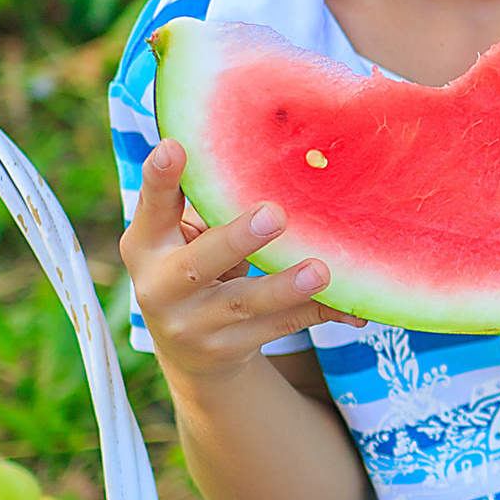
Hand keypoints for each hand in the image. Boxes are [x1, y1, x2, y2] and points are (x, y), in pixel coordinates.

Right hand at [121, 138, 331, 391]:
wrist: (188, 351)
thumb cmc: (193, 266)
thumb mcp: (185, 239)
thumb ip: (208, 205)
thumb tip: (275, 159)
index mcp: (146, 246)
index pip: (152, 208)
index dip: (158, 179)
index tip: (173, 147)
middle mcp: (160, 288)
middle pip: (196, 265)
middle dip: (236, 240)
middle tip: (273, 214)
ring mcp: (194, 324)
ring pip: (244, 303)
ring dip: (284, 287)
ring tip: (319, 271)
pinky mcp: (228, 348)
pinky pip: (280, 326)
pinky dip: (318, 313)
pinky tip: (352, 309)